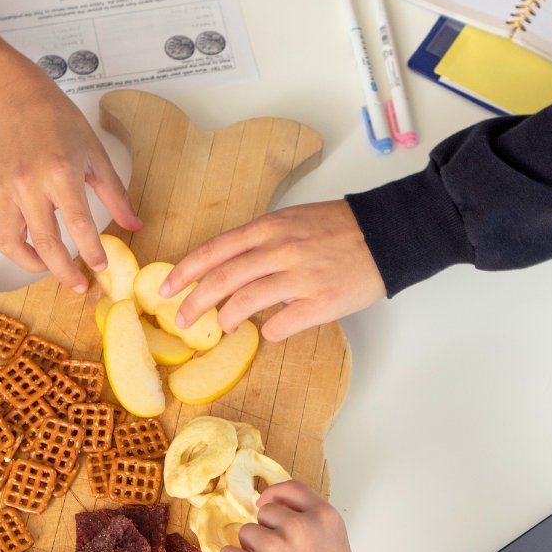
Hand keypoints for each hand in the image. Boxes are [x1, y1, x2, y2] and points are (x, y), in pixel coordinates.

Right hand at [0, 73, 140, 291]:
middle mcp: (28, 184)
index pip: (79, 225)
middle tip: (78, 284)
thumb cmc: (58, 123)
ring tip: (48, 267)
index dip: (91, 252)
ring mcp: (2, 190)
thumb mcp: (95, 155)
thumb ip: (115, 195)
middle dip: (64, 272)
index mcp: (60, 173)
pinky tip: (17, 244)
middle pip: (45, 243)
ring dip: (31, 264)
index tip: (100, 267)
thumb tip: (134, 225)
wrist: (16, 99)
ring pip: (10, 244)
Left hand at [159, 200, 386, 341]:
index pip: (215, 250)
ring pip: (245, 302)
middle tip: (181, 319)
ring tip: (220, 327)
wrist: (386, 234)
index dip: (185, 271)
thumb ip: (260, 241)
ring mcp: (301, 277)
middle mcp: (280, 250)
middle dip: (194, 302)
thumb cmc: (339, 228)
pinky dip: (268, 331)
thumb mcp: (292, 221)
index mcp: (270, 228)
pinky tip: (268, 331)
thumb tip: (229, 268)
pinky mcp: (321, 302)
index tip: (166, 289)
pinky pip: (281, 324)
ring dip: (226, 318)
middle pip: (222, 279)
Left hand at [220, 482, 368, 551]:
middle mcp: (301, 526)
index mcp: (326, 518)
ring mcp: (276, 546)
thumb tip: (281, 517)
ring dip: (252, 551)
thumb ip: (313, 529)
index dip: (275, 495)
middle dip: (266, 532)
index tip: (264, 502)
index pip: (292, 488)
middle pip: (265, 512)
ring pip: (246, 533)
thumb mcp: (336, 551)